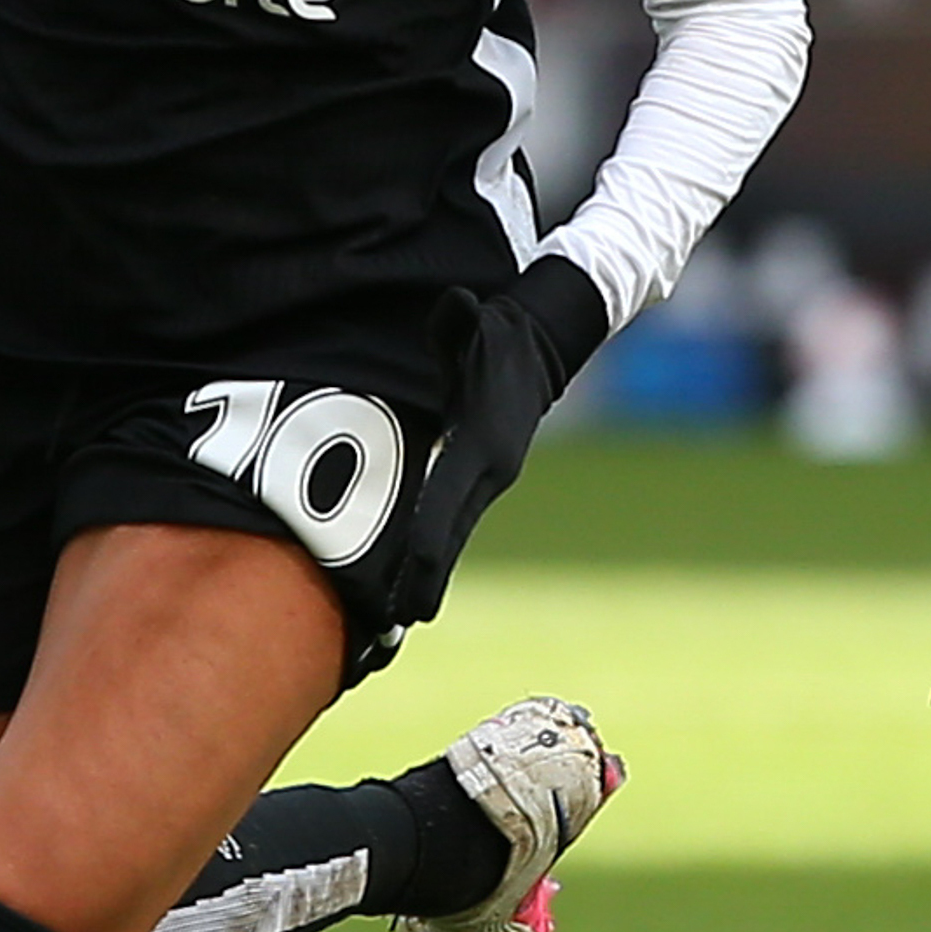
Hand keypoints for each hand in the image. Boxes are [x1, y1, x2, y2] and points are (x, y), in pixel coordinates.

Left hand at [386, 255, 612, 625]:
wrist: (538, 352)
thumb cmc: (496, 338)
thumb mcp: (479, 323)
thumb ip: (460, 322)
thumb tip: (456, 305)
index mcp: (483, 446)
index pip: (446, 503)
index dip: (424, 547)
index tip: (408, 587)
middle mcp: (489, 474)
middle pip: (448, 538)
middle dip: (421, 582)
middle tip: (392, 625)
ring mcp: (486, 483)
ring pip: (450, 540)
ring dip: (424, 579)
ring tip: (392, 622)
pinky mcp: (479, 485)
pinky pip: (450, 528)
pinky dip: (430, 559)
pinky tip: (407, 586)